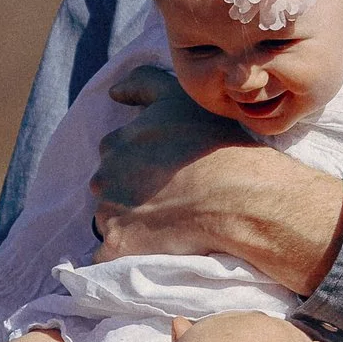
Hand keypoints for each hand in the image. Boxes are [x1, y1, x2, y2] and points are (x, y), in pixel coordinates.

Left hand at [92, 74, 246, 247]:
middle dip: (131, 195)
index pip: (117, 157)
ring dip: (129, 224)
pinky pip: (108, 257)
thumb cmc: (214, 143)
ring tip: (167, 225)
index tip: (168, 174)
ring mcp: (108, 215)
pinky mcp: (118, 247)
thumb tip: (113, 93)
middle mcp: (103, 178)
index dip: (142, 166)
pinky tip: (151, 250)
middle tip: (170, 200)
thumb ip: (142, 83)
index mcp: (115, 143)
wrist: (239, 194)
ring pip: (109, 222)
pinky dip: (125, 255)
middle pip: (110, 190)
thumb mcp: (179, 96)